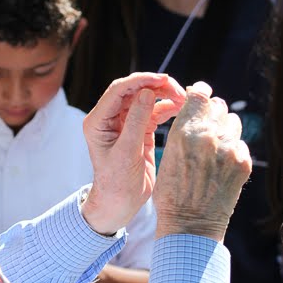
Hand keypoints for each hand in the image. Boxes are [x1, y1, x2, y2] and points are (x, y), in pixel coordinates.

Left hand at [82, 73, 185, 234]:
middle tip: (178, 89)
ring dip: (164, 95)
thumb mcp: (127, 152)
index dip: (140, 80)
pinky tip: (180, 107)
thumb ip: (136, 121)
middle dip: (156, 86)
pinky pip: (153, 112)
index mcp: (99, 121)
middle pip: (134, 91)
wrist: (120, 203)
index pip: (118, 90)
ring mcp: (126, 123)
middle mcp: (110, 118)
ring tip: (183, 97)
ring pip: (146, 99)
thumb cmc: (117, 182)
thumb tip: (148, 92)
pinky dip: (167, 108)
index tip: (162, 79)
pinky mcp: (140, 131)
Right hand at [153, 82, 251, 241]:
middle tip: (206, 128)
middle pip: (218, 106)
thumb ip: (184, 130)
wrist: (189, 227)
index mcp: (185, 131)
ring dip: (225, 129)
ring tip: (214, 148)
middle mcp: (209, 136)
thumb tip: (195, 111)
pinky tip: (221, 166)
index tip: (201, 95)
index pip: (200, 94)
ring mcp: (229, 149)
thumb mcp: (169, 155)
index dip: (201, 92)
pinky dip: (233, 150)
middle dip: (212, 114)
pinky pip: (240, 144)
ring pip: (233, 122)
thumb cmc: (172, 193)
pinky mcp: (243, 163)